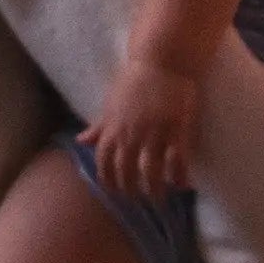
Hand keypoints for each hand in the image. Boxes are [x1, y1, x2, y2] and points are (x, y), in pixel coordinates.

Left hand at [87, 58, 201, 200]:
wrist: (162, 61)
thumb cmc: (135, 81)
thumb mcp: (110, 105)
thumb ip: (99, 127)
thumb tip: (80, 141)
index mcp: (113, 130)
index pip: (104, 164)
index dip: (109, 182)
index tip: (116, 192)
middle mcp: (131, 135)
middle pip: (126, 173)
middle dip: (131, 191)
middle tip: (139, 201)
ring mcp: (154, 134)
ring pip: (151, 172)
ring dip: (155, 191)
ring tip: (159, 201)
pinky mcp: (177, 130)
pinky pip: (177, 161)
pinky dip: (180, 177)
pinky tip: (183, 186)